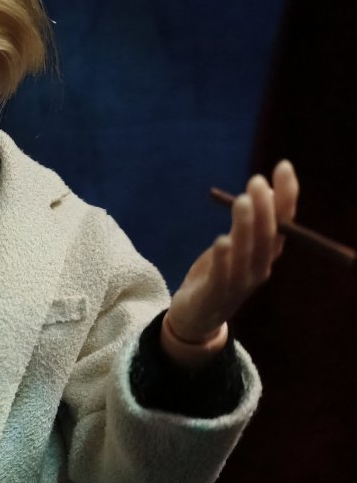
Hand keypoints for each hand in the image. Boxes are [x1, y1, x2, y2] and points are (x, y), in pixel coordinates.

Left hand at [163, 160, 298, 364]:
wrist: (196, 316)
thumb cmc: (216, 274)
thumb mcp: (234, 245)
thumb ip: (247, 223)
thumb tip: (263, 189)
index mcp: (265, 255)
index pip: (284, 223)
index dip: (286, 196)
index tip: (283, 167)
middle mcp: (259, 269)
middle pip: (268, 237)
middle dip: (266, 208)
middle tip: (256, 181)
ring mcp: (239, 285)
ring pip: (247, 254)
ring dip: (246, 227)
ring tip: (241, 201)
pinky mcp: (216, 295)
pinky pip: (223, 277)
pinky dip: (224, 259)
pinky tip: (222, 241)